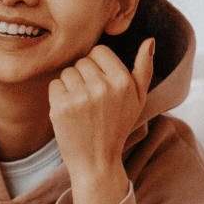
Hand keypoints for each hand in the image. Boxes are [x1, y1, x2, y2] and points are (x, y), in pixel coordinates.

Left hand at [48, 38, 153, 203]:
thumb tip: (149, 40)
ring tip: (81, 108)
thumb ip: (144, 69)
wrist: (97, 162)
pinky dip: (58, 96)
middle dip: (83, 77)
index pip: (99, 51)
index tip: (100, 84)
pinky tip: (69, 113)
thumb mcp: (138, 99)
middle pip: (81, 61)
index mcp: (123, 81)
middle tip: (91, 101)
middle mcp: (102, 87)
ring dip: (70, 86)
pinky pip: (54, 85)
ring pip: (67, 72)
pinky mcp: (61, 107)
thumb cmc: (117, 128)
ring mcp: (80, 97)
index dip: (97, 66)